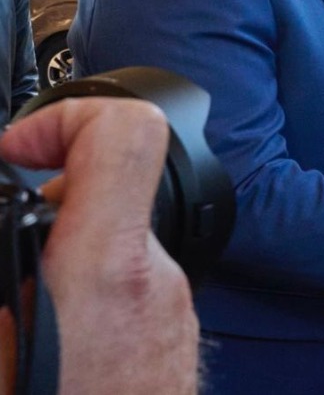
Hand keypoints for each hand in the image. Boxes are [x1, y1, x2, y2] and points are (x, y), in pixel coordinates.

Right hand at [0, 98, 197, 394]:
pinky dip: (84, 294)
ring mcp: (172, 310)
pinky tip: (46, 333)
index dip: (67, 117)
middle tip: (0, 232)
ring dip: (59, 255)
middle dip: (41, 201)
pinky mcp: (174, 337)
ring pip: (113, 244)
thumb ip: (7, 244)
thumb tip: (8, 202)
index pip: (127, 132)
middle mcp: (155, 281)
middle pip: (108, 190)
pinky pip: (129, 288)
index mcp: (106, 269)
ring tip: (15, 300)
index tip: (16, 148)